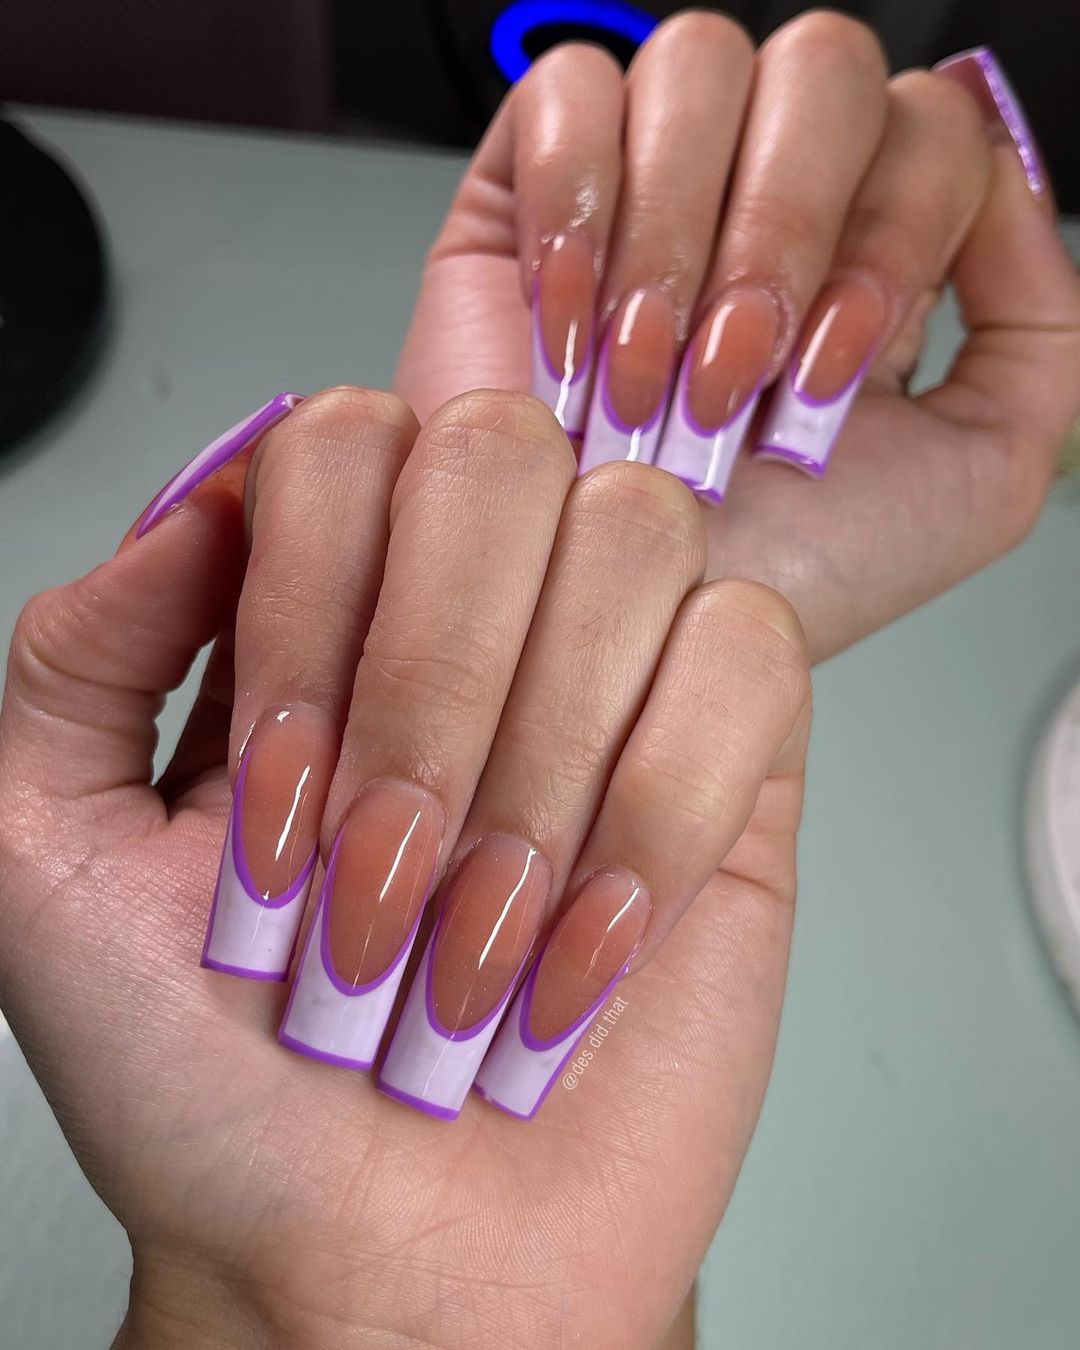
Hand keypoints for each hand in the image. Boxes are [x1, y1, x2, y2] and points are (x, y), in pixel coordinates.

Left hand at [0, 388, 808, 1348]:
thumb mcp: (49, 867)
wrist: (384, 1261)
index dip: (312, 586)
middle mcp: (481, 612)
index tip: (275, 782)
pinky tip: (585, 943)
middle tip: (374, 868)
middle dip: (427, 683)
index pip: (350, 434)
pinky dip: (657, 811)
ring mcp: (617, 674)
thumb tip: (202, 502)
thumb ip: (79, 657)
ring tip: (470, 935)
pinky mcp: (735, 762)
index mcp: (326, 613)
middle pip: (506, 458)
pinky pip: (750, 659)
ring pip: (638, 538)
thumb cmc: (215, 1087)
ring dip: (536, 767)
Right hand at [394, 13, 1079, 661]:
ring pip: (696, 66)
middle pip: (824, 71)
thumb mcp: (977, 479)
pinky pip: (563, 90)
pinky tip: (567, 324)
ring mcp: (651, 187)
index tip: (832, 368)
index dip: (893, 227)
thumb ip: (1042, 328)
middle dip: (784, 231)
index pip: (929, 127)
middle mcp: (768, 204)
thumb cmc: (777, 579)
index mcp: (872, 254)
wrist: (620, 633)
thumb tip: (1005, 176)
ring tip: (640, 376)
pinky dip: (573, 205)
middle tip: (733, 373)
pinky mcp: (531, 197)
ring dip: (673, 240)